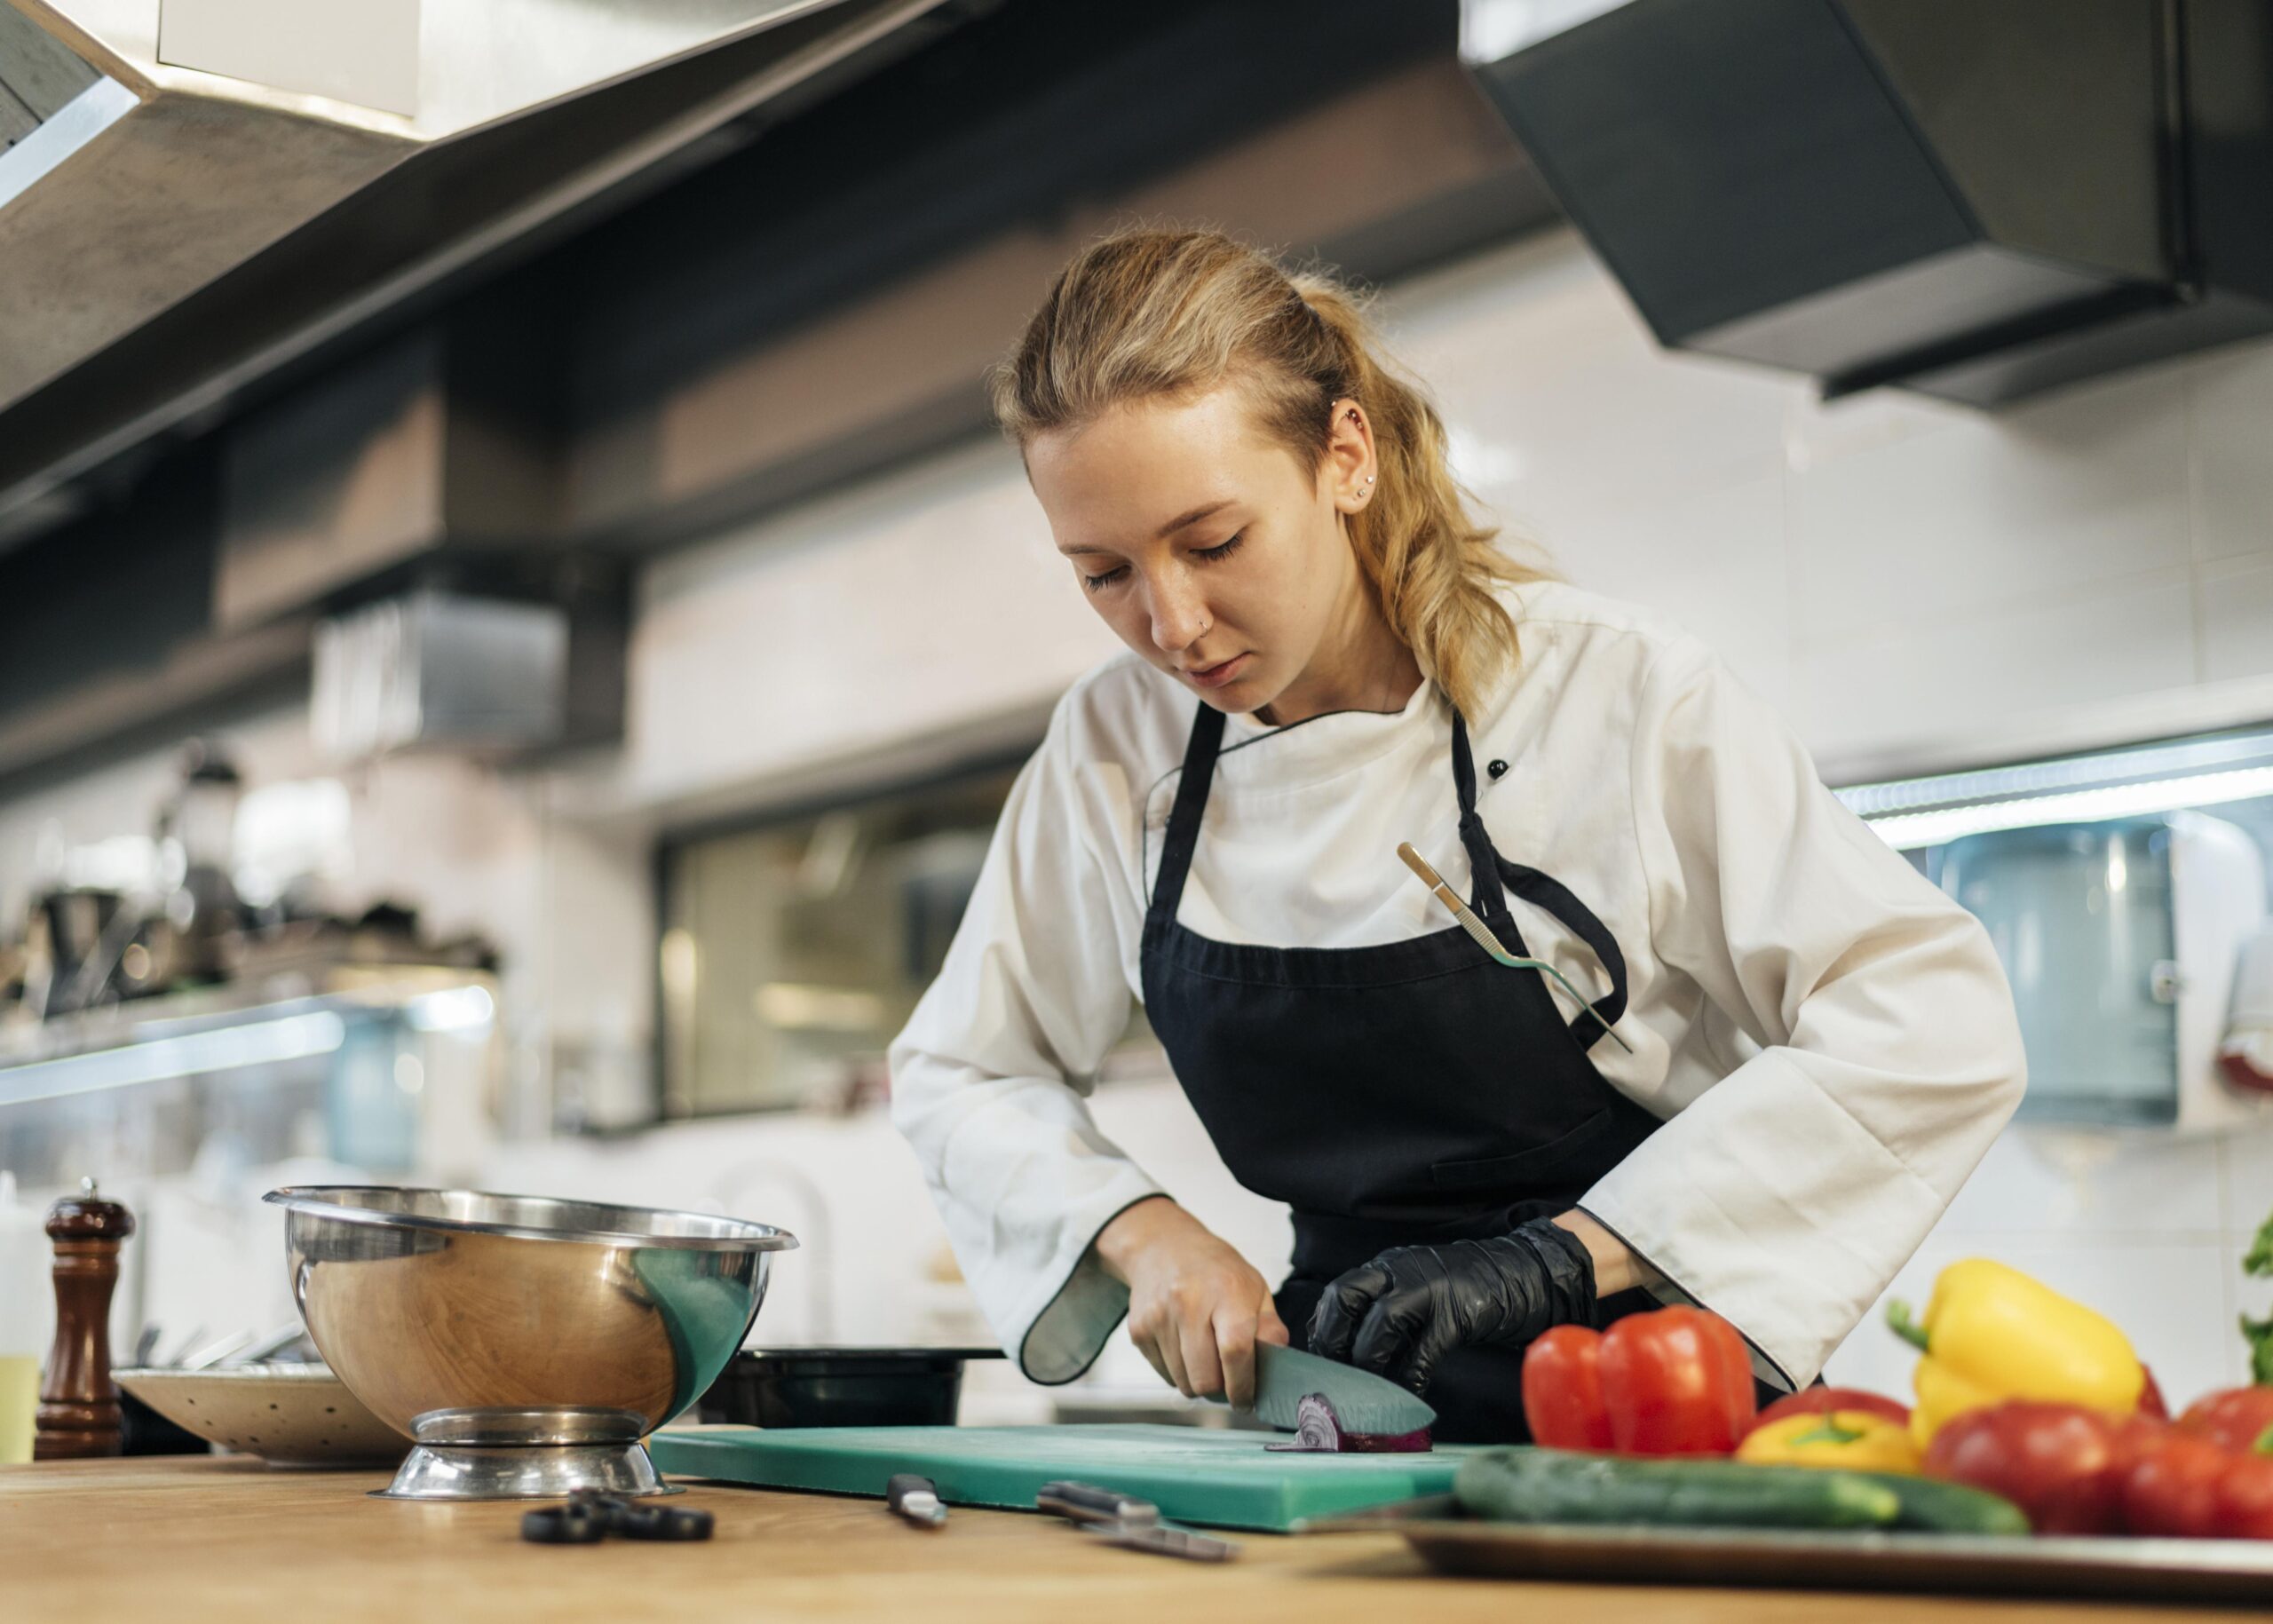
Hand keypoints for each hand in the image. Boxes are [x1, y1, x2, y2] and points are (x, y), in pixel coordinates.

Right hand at [1094, 1197, 1288, 1406]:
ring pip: (1184, 1383)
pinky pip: (1165, 1375)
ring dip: (1199, 1381)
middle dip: (1221, 1389)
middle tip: (1228, 1378)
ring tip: (1205, 1356)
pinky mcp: (1138, 1331)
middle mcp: (1188, 1303)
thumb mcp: (1254, 1287)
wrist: (1163, 1246)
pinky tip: (1185, 1346)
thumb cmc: (1215, 1270)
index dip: (1243, 1385)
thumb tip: (1278, 1365)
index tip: (1247, 1399)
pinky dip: (1179, 1372)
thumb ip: (1269, 1328)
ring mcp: (1159, 1318)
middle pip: (1205, 1379)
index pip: (1235, 1351)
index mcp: (1226, 1291)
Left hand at [1306, 1216, 1598, 1393]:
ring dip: (1368, 1361)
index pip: (1338, 1293)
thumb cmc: (1465, 1290)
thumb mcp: (1417, 1289)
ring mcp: (1430, 1289)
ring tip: (1367, 1391)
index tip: (1318, 1363)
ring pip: (1381, 1322)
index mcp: (1387, 1267)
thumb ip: (1386, 1312)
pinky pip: (1425, 1350)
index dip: (1323, 1329)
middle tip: (1333, 1377)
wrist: (1523, 1273)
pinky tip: (1408, 1395)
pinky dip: (1410, 1377)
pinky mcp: (1459, 1314)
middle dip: (1332, 1341)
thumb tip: (1352, 1358)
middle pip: (1346, 1298)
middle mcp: (1400, 1271)